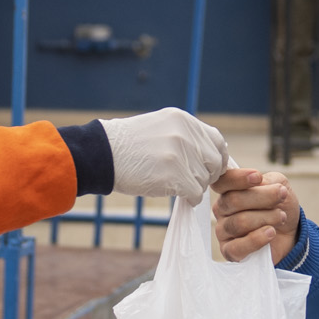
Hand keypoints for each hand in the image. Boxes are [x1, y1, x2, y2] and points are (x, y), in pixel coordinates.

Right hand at [99, 110, 229, 201]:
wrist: (102, 154)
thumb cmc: (128, 145)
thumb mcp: (161, 127)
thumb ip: (185, 136)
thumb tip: (209, 154)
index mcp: (183, 120)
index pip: (217, 140)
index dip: (217, 157)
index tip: (209, 168)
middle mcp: (185, 134)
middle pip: (214, 162)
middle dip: (207, 175)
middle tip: (191, 180)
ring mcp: (180, 154)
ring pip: (204, 179)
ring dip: (194, 186)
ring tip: (176, 185)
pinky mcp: (174, 175)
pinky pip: (195, 193)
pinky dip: (190, 198)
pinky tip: (178, 196)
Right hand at [214, 167, 299, 261]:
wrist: (289, 234)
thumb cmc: (279, 207)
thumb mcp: (279, 186)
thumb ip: (269, 181)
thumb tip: (260, 184)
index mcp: (228, 190)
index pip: (222, 181)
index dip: (238, 178)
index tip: (258, 176)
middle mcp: (221, 209)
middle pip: (233, 200)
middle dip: (263, 197)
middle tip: (281, 196)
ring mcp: (223, 231)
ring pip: (239, 222)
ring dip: (266, 217)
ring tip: (281, 217)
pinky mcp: (229, 251)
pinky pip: (237, 247)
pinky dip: (257, 239)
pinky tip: (271, 232)